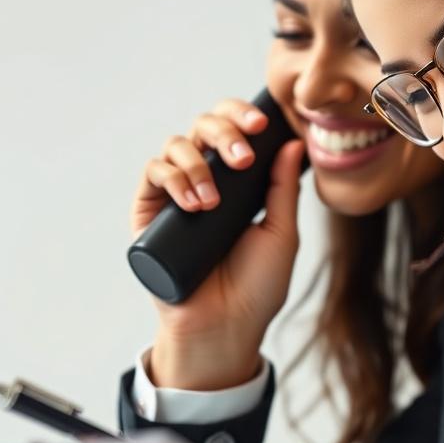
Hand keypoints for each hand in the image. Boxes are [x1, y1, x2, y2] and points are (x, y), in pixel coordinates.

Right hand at [130, 97, 305, 389]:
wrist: (225, 326)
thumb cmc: (257, 285)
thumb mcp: (281, 232)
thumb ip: (284, 188)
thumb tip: (293, 142)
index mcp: (240, 181)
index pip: (235, 131)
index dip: (243, 116)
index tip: (263, 123)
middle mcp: (206, 179)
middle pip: (205, 128)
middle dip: (225, 132)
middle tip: (243, 157)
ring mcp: (176, 194)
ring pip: (177, 145)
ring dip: (198, 163)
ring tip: (214, 201)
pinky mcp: (150, 213)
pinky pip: (153, 174)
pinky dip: (172, 178)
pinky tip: (194, 204)